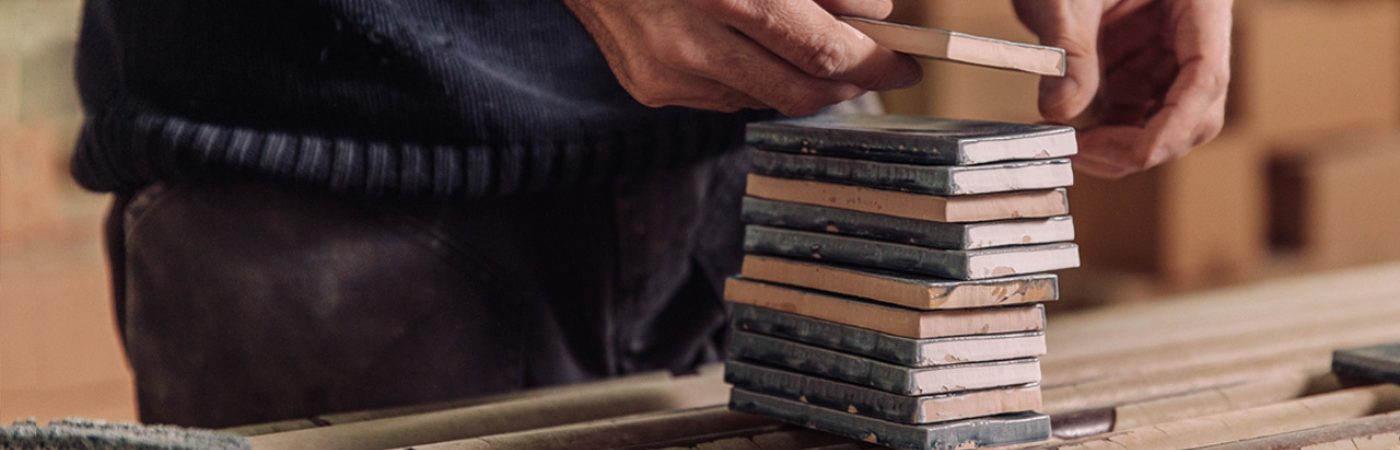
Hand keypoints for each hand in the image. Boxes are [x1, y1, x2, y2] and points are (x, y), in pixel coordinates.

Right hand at [563, 0, 922, 116]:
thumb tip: (872, 16)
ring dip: (798, 77)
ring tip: (802, 40)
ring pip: (765, 99)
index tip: (904, 64)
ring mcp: (665, 70)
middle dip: (847, 82)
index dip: (876, 63)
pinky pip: (724, 98)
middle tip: (874, 65)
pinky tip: (743, 42)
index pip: (826, 51)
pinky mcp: (646, 86)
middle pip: (802, 92)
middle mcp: (692, 37)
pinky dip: (750, 77)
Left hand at [1014, 0, 1231, 177]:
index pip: (1206, 77)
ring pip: (1166, 118)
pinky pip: (1134, 109)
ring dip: (1122, 144)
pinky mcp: (1138, 63)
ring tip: (1071, 145)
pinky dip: (1106, 130)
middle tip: (1083, 154)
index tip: (1132, 153)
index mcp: (1199, 2)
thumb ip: (1068, 47)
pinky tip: (1070, 133)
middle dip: (1143, 144)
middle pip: (1195, 110)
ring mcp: (1165, 51)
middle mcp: (1191, 32)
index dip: (1173, 125)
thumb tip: (1060, 111)